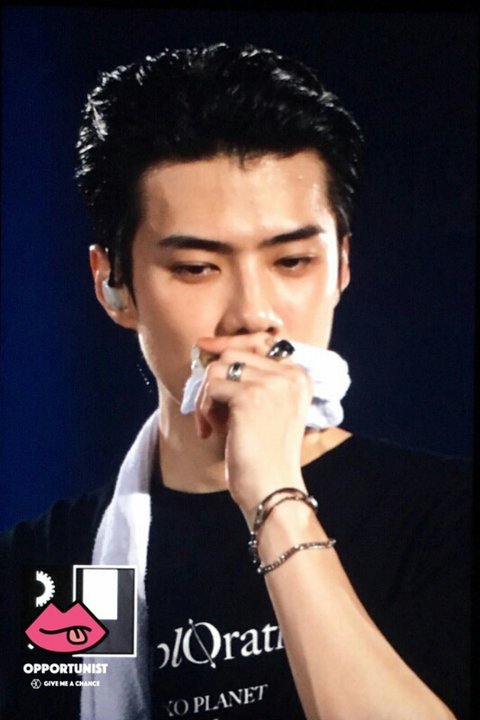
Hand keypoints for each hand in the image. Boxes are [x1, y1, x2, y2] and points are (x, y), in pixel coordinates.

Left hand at [194, 333, 312, 517]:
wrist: (272, 489)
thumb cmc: (265, 455)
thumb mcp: (267, 409)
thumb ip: (253, 379)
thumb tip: (211, 348)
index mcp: (299, 376)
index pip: (259, 342)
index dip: (228, 346)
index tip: (203, 349)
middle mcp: (290, 374)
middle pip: (233, 352)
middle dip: (214, 379)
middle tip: (209, 410)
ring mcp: (271, 383)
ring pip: (218, 366)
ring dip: (206, 395)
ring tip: (211, 423)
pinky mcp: (250, 396)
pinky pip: (211, 386)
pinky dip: (204, 409)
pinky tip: (210, 430)